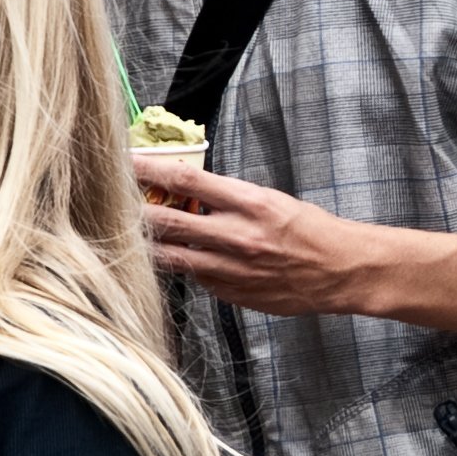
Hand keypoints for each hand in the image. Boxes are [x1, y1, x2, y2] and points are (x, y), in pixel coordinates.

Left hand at [139, 168, 384, 317]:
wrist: (341, 271)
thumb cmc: (310, 230)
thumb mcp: (270, 199)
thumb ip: (228, 197)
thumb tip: (186, 192)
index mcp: (249, 203)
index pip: (185, 179)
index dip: (148, 169)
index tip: (125, 161)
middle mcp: (236, 236)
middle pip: (166, 220)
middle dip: (134, 209)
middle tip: (115, 201)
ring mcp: (232, 269)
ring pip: (171, 257)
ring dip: (149, 244)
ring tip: (136, 234)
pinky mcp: (232, 293)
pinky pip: (196, 278)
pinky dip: (187, 266)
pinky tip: (188, 258)